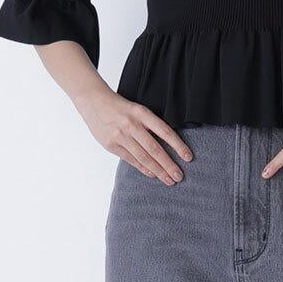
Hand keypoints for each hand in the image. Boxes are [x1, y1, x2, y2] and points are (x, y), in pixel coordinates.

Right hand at [77, 84, 191, 182]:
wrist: (93, 101)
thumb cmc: (120, 107)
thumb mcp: (138, 110)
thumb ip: (150, 125)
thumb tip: (168, 145)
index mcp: (142, 113)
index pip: (165, 132)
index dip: (178, 146)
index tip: (188, 157)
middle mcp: (132, 125)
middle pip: (155, 149)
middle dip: (169, 165)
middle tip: (180, 176)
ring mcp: (120, 136)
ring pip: (143, 157)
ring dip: (158, 171)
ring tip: (169, 180)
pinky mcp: (111, 145)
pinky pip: (131, 159)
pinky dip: (143, 168)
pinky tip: (153, 175)